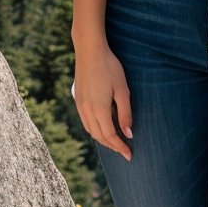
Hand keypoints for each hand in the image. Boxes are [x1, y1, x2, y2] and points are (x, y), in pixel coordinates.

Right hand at [70, 44, 133, 160]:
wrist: (89, 51)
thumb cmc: (109, 67)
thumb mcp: (122, 90)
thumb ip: (125, 113)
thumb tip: (128, 133)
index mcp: (99, 109)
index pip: (110, 136)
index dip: (120, 147)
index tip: (129, 155)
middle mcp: (87, 110)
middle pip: (99, 136)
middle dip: (112, 146)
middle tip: (125, 151)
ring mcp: (80, 105)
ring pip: (91, 130)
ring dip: (103, 139)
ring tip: (116, 141)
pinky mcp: (78, 100)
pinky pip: (86, 122)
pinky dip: (95, 129)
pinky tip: (103, 127)